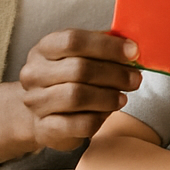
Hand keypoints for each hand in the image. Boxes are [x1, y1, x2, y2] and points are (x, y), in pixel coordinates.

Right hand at [0, 29, 144, 162]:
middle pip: (79, 69)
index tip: (133, 52)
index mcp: (44, 48)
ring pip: (77, 97)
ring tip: (123, 97)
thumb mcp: (84, 55)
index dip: (107, 46)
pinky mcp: (44, 128)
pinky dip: (100, 117)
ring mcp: (35, 102)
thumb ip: (105, 47)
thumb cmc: (71, 77)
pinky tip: (107, 112)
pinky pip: (80, 123)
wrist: (45, 113)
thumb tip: (132, 48)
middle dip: (115, 74)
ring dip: (108, 97)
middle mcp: (34, 74)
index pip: (73, 41)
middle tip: (135, 78)